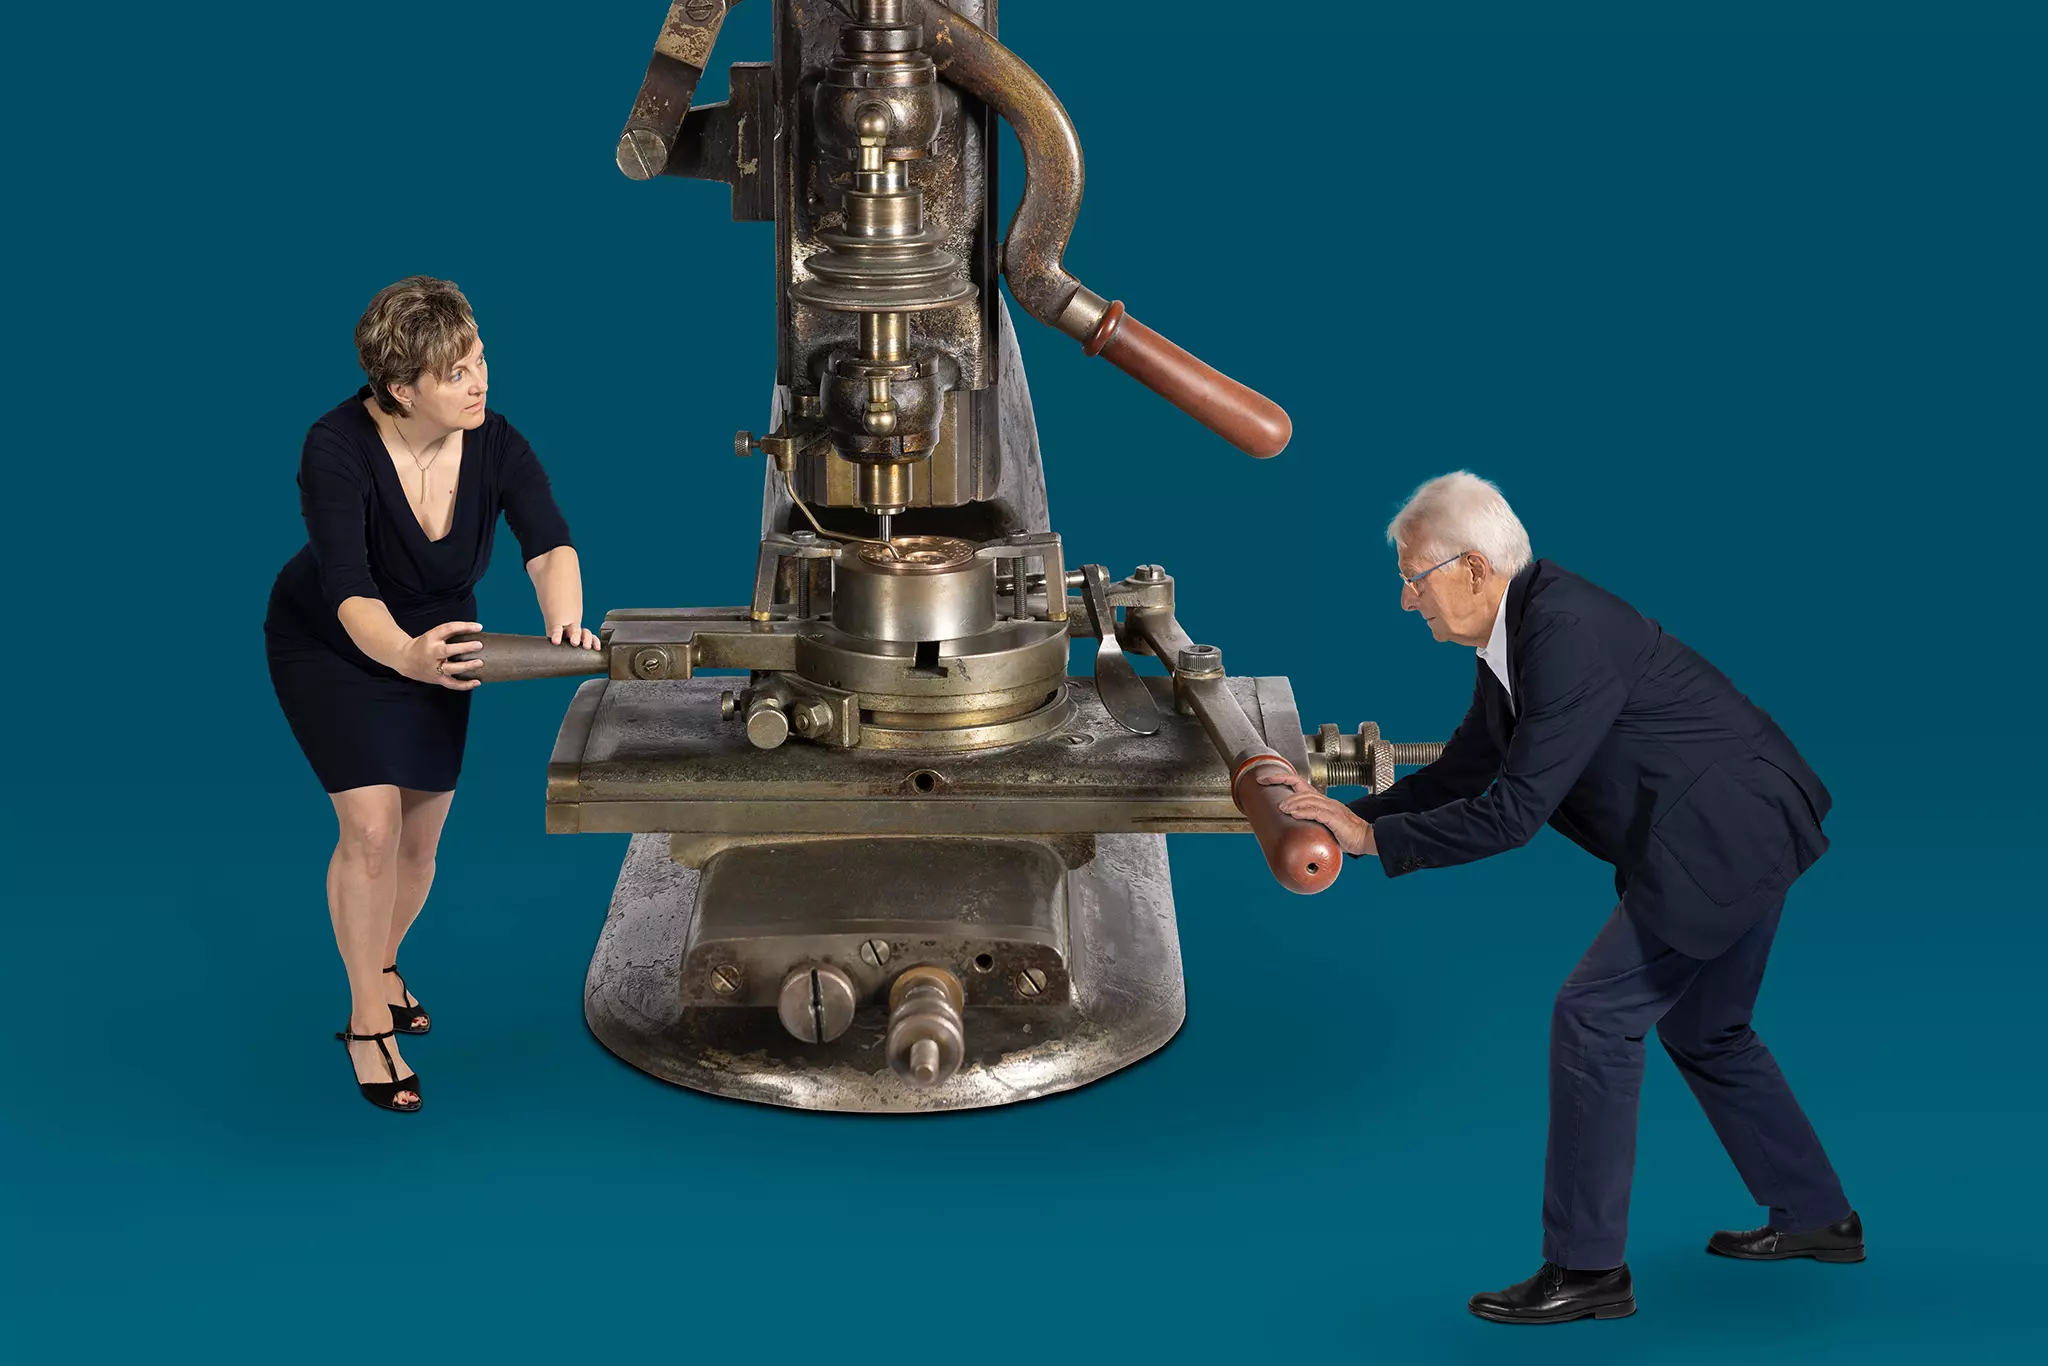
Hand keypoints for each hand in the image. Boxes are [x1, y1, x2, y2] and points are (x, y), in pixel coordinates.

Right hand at [400, 620, 483, 689]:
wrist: (406, 659)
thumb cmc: (425, 645)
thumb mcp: (434, 634)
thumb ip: (451, 632)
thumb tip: (477, 629)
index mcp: (431, 638)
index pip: (448, 629)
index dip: (464, 627)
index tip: (479, 627)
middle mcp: (432, 653)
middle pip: (447, 651)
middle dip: (464, 648)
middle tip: (479, 645)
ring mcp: (434, 668)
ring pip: (450, 669)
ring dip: (466, 666)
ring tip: (480, 663)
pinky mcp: (437, 679)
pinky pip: (452, 684)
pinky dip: (465, 685)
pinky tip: (477, 682)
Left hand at [549, 623, 599, 649]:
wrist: (562, 630)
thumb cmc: (555, 640)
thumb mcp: (549, 642)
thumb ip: (546, 648)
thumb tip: (536, 665)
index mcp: (558, 629)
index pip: (557, 629)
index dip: (557, 634)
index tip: (555, 641)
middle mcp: (569, 629)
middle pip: (574, 629)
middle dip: (575, 635)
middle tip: (574, 643)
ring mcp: (578, 633)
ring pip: (584, 632)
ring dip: (586, 639)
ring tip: (586, 647)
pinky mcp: (586, 637)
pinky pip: (592, 638)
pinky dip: (595, 642)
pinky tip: (596, 648)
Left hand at [1257, 771, 1376, 855]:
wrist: (1366, 838)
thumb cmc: (1345, 833)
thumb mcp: (1323, 825)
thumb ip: (1308, 823)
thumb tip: (1288, 828)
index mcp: (1320, 801)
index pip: (1298, 784)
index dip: (1282, 778)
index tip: (1264, 779)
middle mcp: (1325, 801)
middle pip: (1300, 786)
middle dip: (1280, 781)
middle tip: (1264, 783)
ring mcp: (1331, 808)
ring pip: (1308, 799)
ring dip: (1292, 801)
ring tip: (1280, 807)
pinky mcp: (1335, 819)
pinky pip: (1318, 813)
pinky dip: (1304, 812)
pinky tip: (1294, 814)